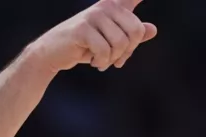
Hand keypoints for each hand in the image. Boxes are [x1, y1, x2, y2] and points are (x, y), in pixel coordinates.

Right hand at [32, 0, 156, 73]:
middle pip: (136, 32)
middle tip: (116, 60)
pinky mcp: (83, 29)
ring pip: (121, 43)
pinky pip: (105, 50)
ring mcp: (94, 16)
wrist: (52, 54)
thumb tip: (153, 29)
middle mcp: (106, 6)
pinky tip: (94, 62)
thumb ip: (131, 36)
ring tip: (102, 61)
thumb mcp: (111, 42)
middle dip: (127, 51)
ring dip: (113, 59)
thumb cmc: (84, 47)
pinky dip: (101, 62)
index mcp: (115, 5)